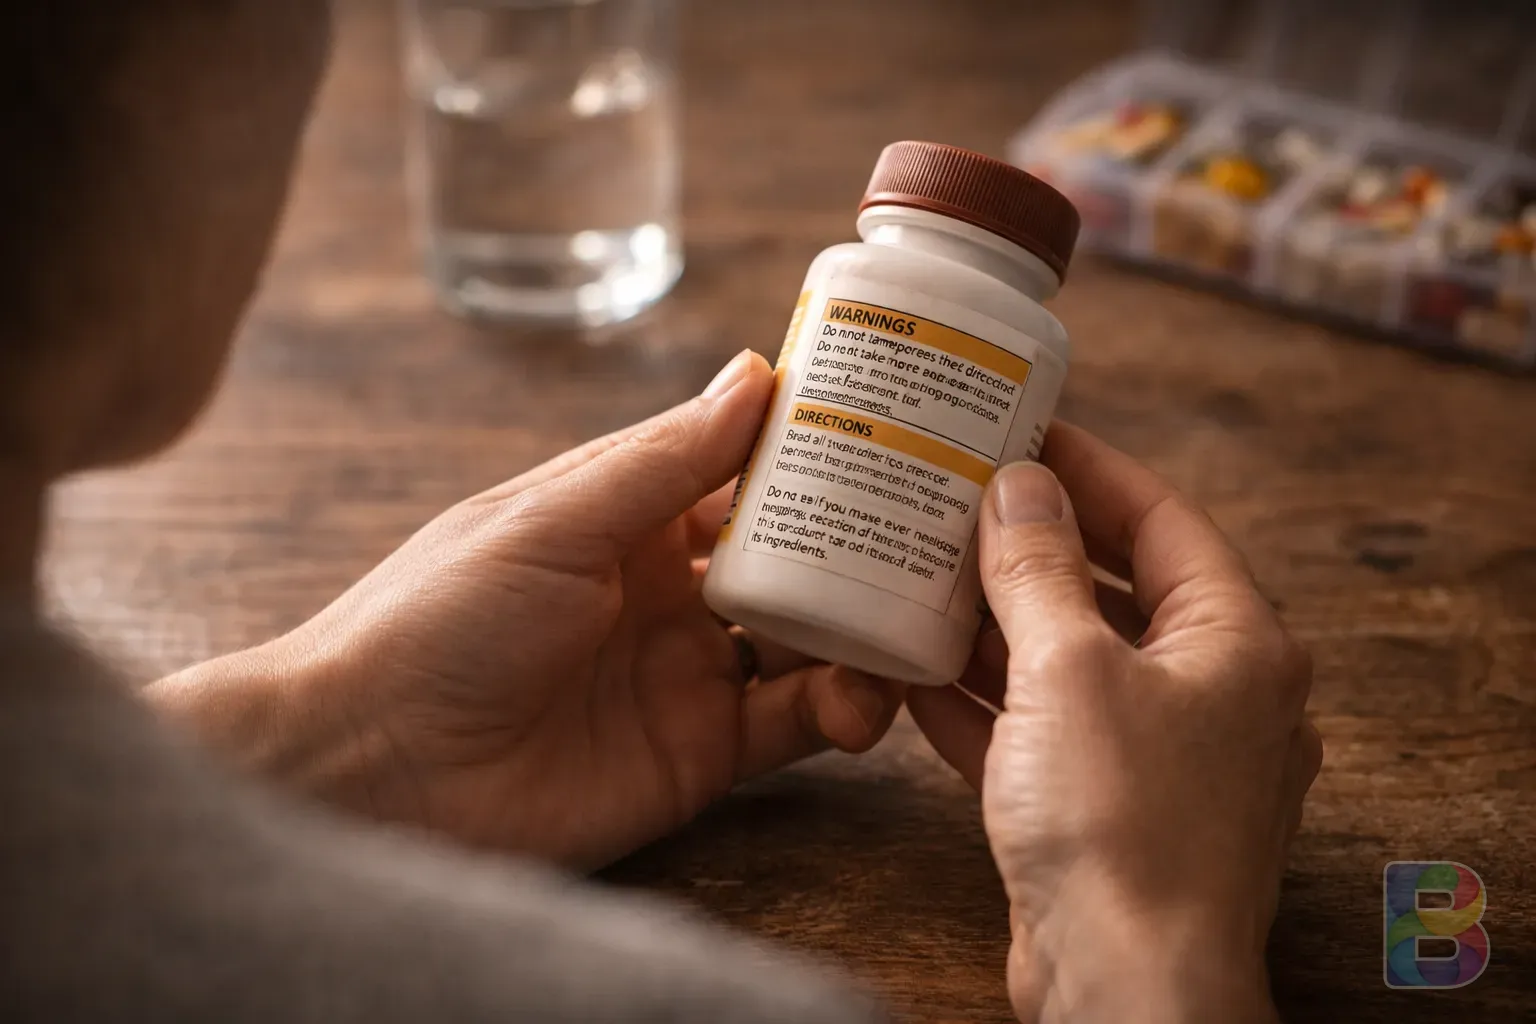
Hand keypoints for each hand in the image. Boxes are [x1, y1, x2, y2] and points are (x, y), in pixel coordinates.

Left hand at [150, 351, 903, 869]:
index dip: (818, 447)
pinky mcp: (703, 754)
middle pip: (795, 553)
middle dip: (866, 539)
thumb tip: (756, 372)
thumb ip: (664, 459)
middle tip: (948, 524)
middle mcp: (670, 588)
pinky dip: (845, 709)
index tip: (903, 421)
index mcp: (629, 515)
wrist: (376, 771)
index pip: (744, 467)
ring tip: (922, 616)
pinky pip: (797, 723)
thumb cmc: (439, 620)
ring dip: (868, 626)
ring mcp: (690, 671)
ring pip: (812, 637)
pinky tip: (867, 697)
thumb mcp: (555, 519)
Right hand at [908, 424, 1320, 1023]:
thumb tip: (1019, 486)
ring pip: (1072, 664)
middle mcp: (1210, 694)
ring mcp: (1160, 757)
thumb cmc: (1122, 824)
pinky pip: (1045, 731)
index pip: (1163, 520)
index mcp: (1235, 643)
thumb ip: (1039, 570)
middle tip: (961, 499)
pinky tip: (916, 673)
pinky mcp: (1108, 811)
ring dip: (999, 624)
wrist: (1123, 983)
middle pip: (1114, 590)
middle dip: (1034, 548)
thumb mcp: (1068, 669)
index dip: (1091, 470)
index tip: (1025, 432)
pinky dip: (987, 702)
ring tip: (926, 572)